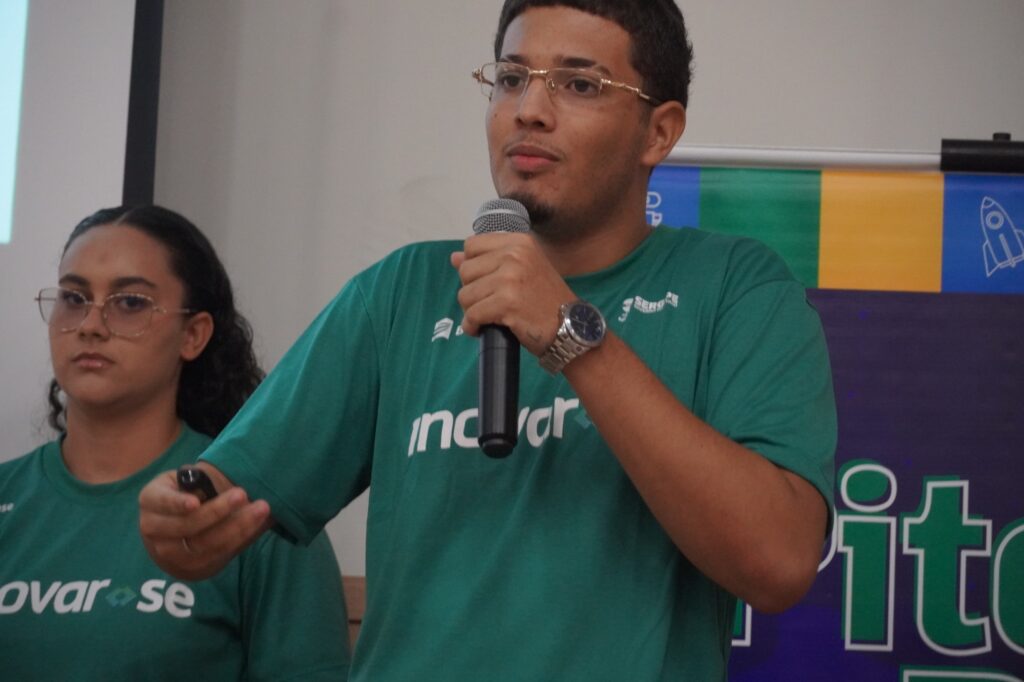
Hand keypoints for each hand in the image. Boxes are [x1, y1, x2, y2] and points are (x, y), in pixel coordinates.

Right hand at [138, 466, 271, 580]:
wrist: (175, 532)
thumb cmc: (186, 496)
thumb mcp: (187, 484)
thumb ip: (203, 483)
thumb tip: (237, 478)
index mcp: (151, 499)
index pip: (161, 501)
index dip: (176, 503)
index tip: (195, 502)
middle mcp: (153, 528)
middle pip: (187, 525)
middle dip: (217, 511)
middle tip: (243, 494)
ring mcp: (168, 552)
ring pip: (204, 543)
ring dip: (236, 526)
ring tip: (260, 509)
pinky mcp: (188, 567)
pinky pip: (216, 553)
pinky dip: (240, 537)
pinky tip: (258, 523)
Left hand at [450, 232, 574, 355]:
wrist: (570, 328)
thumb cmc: (545, 301)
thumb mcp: (522, 270)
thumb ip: (489, 261)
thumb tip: (454, 257)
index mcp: (519, 242)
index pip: (471, 245)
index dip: (473, 268)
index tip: (487, 283)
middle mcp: (515, 254)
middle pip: (465, 270)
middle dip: (472, 291)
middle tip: (489, 304)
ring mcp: (511, 278)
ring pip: (465, 294)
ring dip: (472, 311)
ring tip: (489, 317)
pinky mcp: (507, 302)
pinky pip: (472, 314)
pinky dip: (472, 326)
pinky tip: (482, 330)